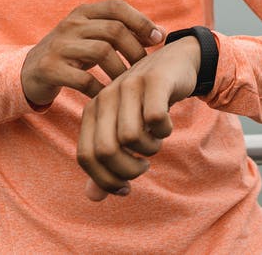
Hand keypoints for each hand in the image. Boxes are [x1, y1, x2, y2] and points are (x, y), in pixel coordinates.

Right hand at [21, 0, 163, 106]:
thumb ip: (123, 33)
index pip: (117, 7)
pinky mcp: (49, 68)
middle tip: (144, 69)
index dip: (141, 21)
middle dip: (135, 50)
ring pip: (101, 52)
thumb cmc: (72, 55)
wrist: (29, 73)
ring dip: (120, 71)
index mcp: (83, 12)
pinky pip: (83, 79)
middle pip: (113, 30)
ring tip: (127, 84)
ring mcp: (58, 45)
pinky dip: (100, 89)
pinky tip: (107, 96)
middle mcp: (70, 24)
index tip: (157, 40)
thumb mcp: (93, 37)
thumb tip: (160, 33)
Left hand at [77, 35, 199, 200]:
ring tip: (155, 140)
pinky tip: (165, 125)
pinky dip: (164, 130)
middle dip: (128, 170)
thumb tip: (93, 198)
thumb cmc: (146, 104)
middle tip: (143, 164)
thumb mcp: (125, 131)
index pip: (85, 157)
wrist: (175, 63)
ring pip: (131, 137)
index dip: (105, 179)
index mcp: (92, 110)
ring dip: (149, 149)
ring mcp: (129, 86)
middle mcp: (105, 97)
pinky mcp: (154, 81)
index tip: (126, 187)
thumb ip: (108, 164)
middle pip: (106, 151)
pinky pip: (155, 119)